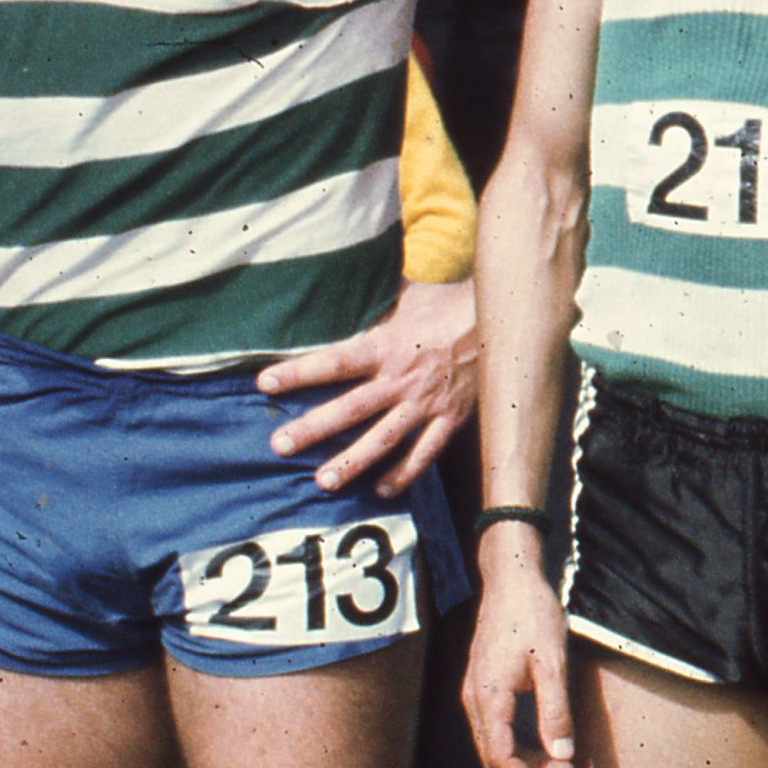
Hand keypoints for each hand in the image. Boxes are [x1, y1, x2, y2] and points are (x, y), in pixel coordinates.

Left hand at [256, 279, 475, 496]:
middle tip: (280, 445)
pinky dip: (405, 473)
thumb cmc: (450, 303)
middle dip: (313, 428)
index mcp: (388, 346)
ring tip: (323, 481)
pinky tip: (382, 489)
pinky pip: (425, 453)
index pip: (334, 362)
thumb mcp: (409, 295)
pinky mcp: (451, 418)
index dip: (298, 371)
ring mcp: (427, 403)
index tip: (265, 383)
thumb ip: (377, 303)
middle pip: (350, 408)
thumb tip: (345, 278)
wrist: (502, 318)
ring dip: (352, 461)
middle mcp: (402, 379)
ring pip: (383, 438)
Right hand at [463, 534, 578, 767]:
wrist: (511, 578)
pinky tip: (547, 744)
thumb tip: (562, 755)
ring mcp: (476, 694)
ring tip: (563, 767)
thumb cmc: (533, 614)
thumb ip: (556, 710)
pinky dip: (520, 745)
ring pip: (494, 746)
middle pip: (495, 759)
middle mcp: (475, 701)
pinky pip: (496, 729)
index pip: (502, 759)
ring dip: (526, 764)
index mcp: (489, 698)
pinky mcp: (483, 687)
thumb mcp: (552, 662)